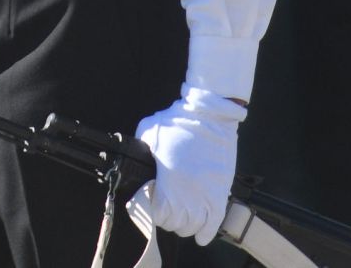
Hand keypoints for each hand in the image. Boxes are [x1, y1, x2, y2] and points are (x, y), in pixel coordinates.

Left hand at [134, 85, 243, 245]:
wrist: (209, 114)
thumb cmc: (177, 121)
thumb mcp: (148, 132)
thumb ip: (140, 149)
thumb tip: (130, 155)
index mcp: (166, 181)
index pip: (156, 214)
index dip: (151, 210)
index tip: (151, 200)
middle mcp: (186, 194)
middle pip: (174, 224)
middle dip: (167, 218)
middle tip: (165, 206)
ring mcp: (204, 196)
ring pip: (192, 227)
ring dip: (185, 225)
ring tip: (181, 215)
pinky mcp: (220, 194)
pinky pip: (213, 224)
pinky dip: (205, 233)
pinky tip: (200, 236)